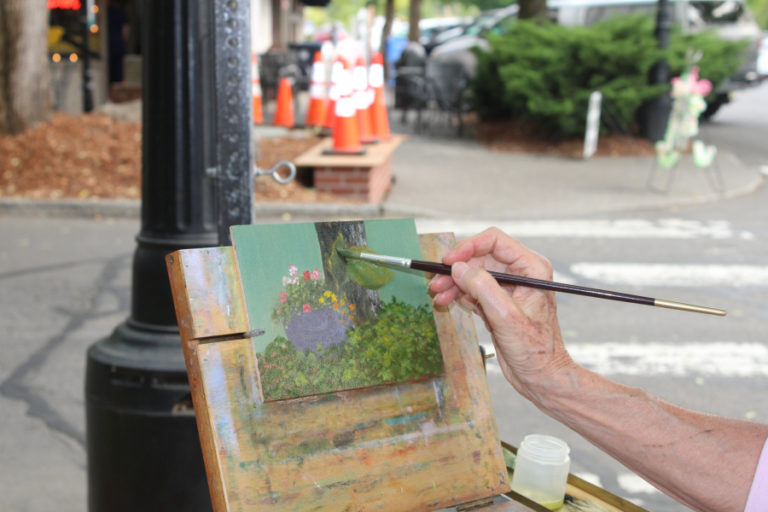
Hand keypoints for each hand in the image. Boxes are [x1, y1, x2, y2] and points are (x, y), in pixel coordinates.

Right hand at [429, 228, 574, 399]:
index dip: (468, 247)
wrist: (540, 376)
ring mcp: (509, 288)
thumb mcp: (506, 317)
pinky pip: (474, 289)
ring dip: (454, 283)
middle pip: (480, 257)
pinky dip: (459, 294)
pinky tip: (448, 302)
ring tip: (438, 295)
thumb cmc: (535, 350)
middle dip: (457, 269)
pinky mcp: (498, 302)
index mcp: (531, 268)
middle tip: (436, 282)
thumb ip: (482, 288)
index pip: (495, 241)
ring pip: (474, 274)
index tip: (448, 261)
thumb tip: (458, 268)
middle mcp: (521, 273)